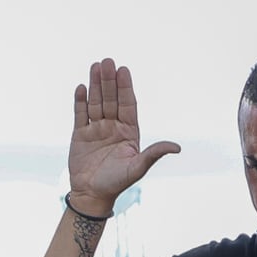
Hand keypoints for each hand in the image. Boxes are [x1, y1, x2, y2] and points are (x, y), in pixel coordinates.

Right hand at [67, 59, 180, 213]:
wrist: (92, 195)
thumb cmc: (117, 182)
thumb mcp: (138, 168)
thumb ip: (154, 154)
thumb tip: (177, 147)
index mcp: (129, 131)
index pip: (127, 104)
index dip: (125, 87)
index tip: (124, 70)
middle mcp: (113, 126)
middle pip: (111, 99)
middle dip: (109, 81)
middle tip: (107, 61)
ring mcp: (96, 129)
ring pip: (96, 102)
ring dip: (95, 85)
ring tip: (95, 66)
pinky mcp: (80, 135)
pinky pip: (80, 114)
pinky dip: (80, 101)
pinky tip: (82, 87)